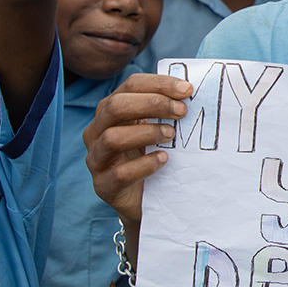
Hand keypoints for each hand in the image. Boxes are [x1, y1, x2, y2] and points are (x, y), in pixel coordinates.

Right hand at [84, 73, 191, 224]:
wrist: (146, 202)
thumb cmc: (154, 156)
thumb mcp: (158, 129)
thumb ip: (168, 110)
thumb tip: (191, 91)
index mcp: (111, 111)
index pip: (130, 86)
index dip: (158, 84)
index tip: (187, 90)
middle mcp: (97, 132)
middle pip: (115, 106)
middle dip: (152, 104)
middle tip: (181, 111)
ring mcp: (97, 159)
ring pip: (112, 138)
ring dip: (146, 133)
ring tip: (171, 135)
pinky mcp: (103, 186)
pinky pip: (119, 174)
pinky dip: (144, 165)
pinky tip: (164, 160)